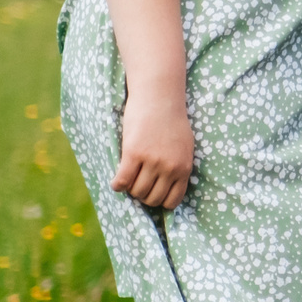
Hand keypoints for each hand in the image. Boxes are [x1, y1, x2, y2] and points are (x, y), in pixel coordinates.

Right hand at [112, 85, 194, 210]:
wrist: (159, 100)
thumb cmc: (172, 122)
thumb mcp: (185, 148)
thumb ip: (179, 166)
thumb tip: (170, 186)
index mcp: (184, 168)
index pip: (172, 200)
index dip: (160, 202)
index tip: (152, 195)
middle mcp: (170, 168)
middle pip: (152, 198)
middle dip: (143, 196)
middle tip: (137, 186)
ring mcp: (152, 162)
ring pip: (136, 191)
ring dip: (130, 190)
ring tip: (128, 180)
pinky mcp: (133, 154)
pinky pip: (122, 181)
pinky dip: (117, 185)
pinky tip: (116, 181)